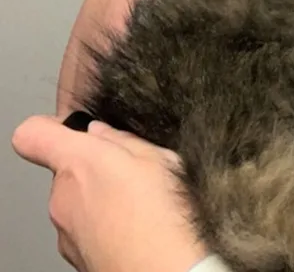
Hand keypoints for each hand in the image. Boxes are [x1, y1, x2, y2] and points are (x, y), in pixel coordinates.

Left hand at [12, 116, 207, 271]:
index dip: (50, 130)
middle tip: (133, 171)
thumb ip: (124, 140)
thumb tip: (103, 133)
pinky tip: (138, 227)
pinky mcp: (76, 258)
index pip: (32, 136)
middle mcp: (61, 199)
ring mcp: (65, 233)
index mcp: (78, 164)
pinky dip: (105, 225)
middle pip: (65, 170)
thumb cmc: (166, 219)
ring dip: (101, 197)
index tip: (77, 131)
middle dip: (95, 166)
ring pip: (77, 201)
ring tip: (143, 204)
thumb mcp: (159, 158)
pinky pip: (85, 229)